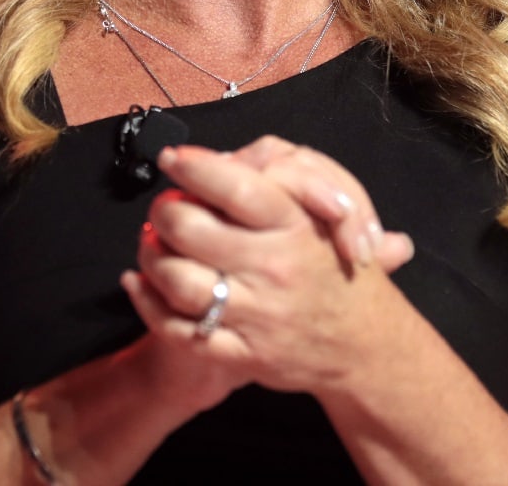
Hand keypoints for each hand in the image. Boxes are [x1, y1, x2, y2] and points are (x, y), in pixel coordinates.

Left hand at [121, 144, 407, 395]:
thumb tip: (232, 155)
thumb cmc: (339, 271)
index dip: (197, 169)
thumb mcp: (328, 219)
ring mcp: (258, 313)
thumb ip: (286, 184)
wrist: (368, 346)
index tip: (172, 157)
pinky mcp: (244, 353)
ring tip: (150, 245)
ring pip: (179, 281)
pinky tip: (138, 284)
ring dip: (152, 259)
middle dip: (164, 212)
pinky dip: (150, 305)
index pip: (239, 190)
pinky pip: (181, 330)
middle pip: (192, 230)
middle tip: (162, 206)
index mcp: (297, 227)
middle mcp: (275, 268)